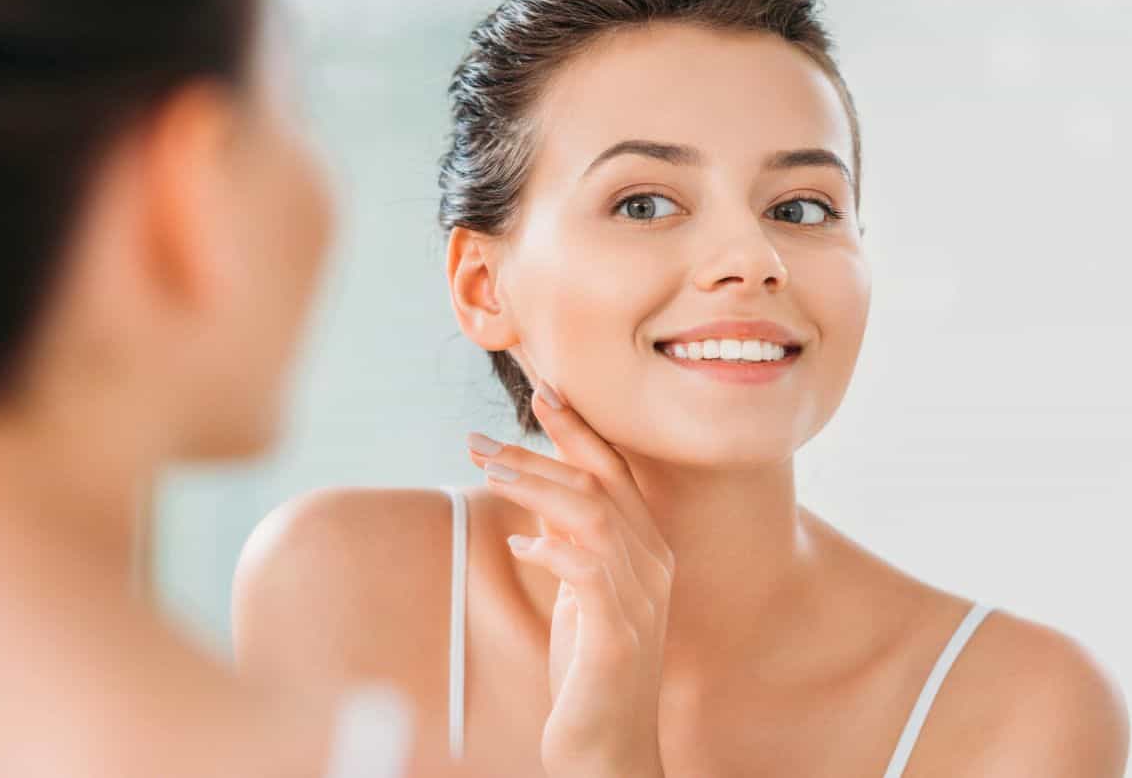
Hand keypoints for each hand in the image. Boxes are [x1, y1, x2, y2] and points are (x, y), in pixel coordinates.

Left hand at [466, 382, 672, 777]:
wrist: (607, 745)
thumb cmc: (589, 666)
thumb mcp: (580, 590)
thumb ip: (568, 540)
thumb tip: (533, 492)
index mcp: (646, 548)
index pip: (614, 470)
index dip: (578, 428)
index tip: (540, 389)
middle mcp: (653, 565)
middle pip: (598, 483)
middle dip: (537, 451)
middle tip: (478, 437)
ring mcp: (641, 600)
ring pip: (591, 516)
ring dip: (535, 486)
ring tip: (486, 472)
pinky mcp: (618, 636)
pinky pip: (587, 574)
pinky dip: (552, 552)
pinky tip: (519, 548)